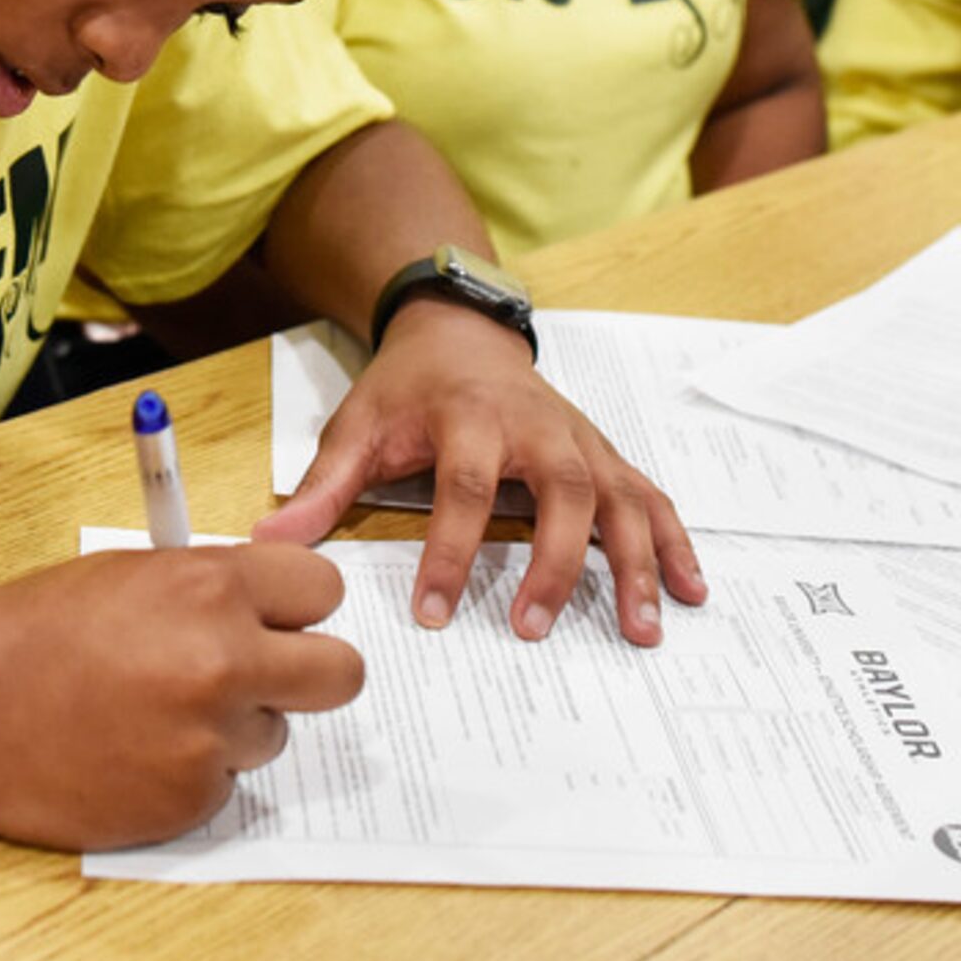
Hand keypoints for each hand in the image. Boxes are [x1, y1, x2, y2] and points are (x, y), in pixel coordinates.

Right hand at [0, 544, 362, 850]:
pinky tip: (132, 754)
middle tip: (262, 676)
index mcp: (212, 587)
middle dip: (308, 673)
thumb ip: (209, 587)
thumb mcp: (130, 575)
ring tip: (155, 714)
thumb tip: (267, 606)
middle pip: (342, 673)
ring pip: (273, 733)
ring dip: (233, 728)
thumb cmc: (30, 631)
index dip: (299, 607)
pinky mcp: (188, 801)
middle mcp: (225, 662)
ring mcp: (209, 739)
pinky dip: (189, 774)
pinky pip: (223, 785)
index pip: (324, 591)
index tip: (279, 619)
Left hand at [253, 305, 705, 648]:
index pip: (465, 487)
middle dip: (554, 563)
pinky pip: (648, 497)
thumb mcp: (357, 425)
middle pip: (562, 492)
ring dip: (636, 562)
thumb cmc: (408, 387)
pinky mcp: (603, 454)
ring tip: (642, 627)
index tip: (433, 612)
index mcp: (470, 418)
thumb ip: (322, 488)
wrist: (458, 331)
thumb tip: (270, 546)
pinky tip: (691, 590)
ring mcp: (579, 440)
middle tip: (535, 629)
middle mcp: (536, 426)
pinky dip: (673, 542)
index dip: (450, 551)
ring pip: (619, 498)